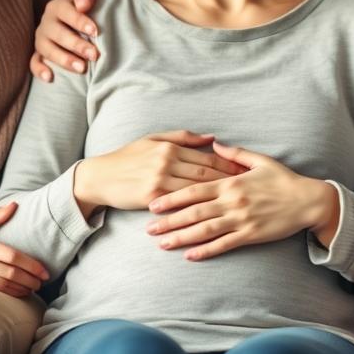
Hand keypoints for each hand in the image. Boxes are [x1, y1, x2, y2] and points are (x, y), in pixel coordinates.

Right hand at [0, 202, 49, 296]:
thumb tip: (16, 205)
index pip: (11, 256)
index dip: (30, 265)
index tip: (44, 270)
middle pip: (10, 273)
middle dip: (29, 279)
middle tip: (43, 282)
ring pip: (2, 286)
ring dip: (21, 289)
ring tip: (34, 288)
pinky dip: (8, 295)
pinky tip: (18, 294)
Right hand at [31, 0, 106, 81]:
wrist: (90, 10)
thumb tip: (83, 4)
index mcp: (58, 5)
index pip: (66, 12)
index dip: (80, 21)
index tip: (96, 31)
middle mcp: (48, 21)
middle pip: (57, 34)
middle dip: (76, 45)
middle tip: (94, 55)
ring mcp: (43, 38)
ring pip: (46, 49)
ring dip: (63, 59)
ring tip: (82, 68)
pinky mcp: (41, 52)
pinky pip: (34, 62)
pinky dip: (39, 70)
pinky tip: (50, 78)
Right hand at [73, 131, 244, 215]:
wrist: (100, 177)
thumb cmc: (128, 157)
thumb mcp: (153, 139)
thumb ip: (183, 138)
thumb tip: (211, 137)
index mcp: (170, 147)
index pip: (207, 157)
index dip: (230, 166)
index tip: (248, 172)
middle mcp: (167, 162)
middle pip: (206, 173)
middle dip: (231, 182)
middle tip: (252, 189)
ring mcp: (160, 180)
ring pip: (197, 190)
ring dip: (219, 198)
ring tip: (240, 204)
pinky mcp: (153, 198)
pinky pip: (180, 205)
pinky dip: (197, 210)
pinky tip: (213, 216)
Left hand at [146, 142, 338, 259]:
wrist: (308, 201)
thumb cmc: (284, 180)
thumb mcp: (260, 160)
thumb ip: (235, 153)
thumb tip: (214, 143)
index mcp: (231, 182)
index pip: (194, 190)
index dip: (171, 197)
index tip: (153, 203)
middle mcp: (232, 202)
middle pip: (194, 212)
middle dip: (169, 220)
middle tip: (148, 228)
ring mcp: (241, 220)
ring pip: (205, 230)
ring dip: (182, 238)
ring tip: (162, 244)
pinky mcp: (251, 235)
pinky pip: (224, 244)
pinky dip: (206, 251)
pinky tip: (190, 256)